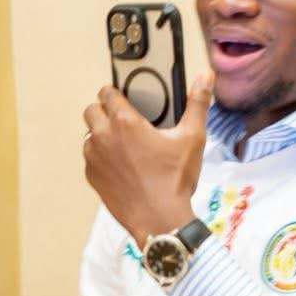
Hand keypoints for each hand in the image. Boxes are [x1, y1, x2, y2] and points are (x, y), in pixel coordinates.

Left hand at [82, 75, 213, 246]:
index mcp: (125, 122)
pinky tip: (124, 166)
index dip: (116, 93)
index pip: (107, 94)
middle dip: (105, 111)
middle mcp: (103, 137)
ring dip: (102, 135)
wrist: (160, 218)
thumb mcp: (193, 138)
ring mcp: (94, 158)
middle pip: (91, 111)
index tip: (126, 98)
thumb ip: (198, 104)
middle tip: (126, 121)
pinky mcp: (92, 176)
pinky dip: (102, 157)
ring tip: (126, 145)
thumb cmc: (175, 179)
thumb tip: (206, 77)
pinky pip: (91, 158)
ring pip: (89, 135)